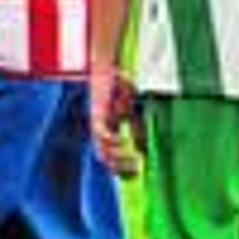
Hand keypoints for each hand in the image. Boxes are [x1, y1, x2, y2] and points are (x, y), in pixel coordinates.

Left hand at [90, 63, 145, 177]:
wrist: (106, 66)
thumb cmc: (117, 88)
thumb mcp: (131, 112)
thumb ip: (136, 130)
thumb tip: (142, 150)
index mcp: (106, 132)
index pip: (110, 159)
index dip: (122, 168)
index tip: (138, 171)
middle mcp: (98, 130)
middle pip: (103, 159)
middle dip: (120, 167)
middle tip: (138, 168)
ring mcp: (96, 122)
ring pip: (101, 150)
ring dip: (118, 157)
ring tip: (135, 158)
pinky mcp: (97, 112)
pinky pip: (101, 132)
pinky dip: (112, 140)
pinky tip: (123, 141)